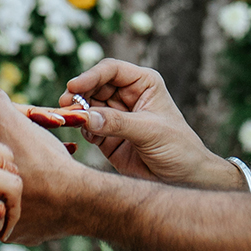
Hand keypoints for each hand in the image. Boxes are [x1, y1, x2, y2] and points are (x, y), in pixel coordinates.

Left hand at [0, 86, 89, 243]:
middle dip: (4, 166)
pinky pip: (28, 216)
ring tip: (39, 163)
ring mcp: (9, 230)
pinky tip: (49, 184)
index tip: (7, 137)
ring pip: (9, 199)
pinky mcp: (28, 237)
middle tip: (23, 152)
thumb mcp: (17, 126)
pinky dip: (37, 200)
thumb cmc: (45, 162)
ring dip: (21, 183)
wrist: (81, 200)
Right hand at [62, 59, 241, 188]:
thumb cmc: (179, 148)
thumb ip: (117, 123)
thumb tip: (86, 117)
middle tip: (65, 106)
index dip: (91, 76)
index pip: (111, 70)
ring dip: (76, 111)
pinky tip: (80, 132)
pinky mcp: (107, 137)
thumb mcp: (150, 131)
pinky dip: (80, 128)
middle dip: (79, 94)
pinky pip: (87, 127)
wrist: (185, 180)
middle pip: (94, 86)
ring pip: (87, 106)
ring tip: (67, 119)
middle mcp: (127, 96)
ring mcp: (116, 116)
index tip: (74, 87)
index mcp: (143, 83)